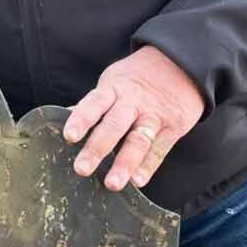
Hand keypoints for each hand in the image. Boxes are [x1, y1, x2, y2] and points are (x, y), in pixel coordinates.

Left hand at [64, 45, 204, 190]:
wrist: (183, 63)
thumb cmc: (139, 77)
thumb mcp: (114, 81)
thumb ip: (94, 103)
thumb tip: (63, 116)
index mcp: (114, 89)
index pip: (95, 103)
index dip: (82, 119)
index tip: (69, 136)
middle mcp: (134, 102)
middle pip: (114, 125)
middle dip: (98, 147)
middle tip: (82, 169)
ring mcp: (155, 114)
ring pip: (138, 140)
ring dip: (125, 163)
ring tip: (112, 184)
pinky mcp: (174, 126)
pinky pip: (160, 149)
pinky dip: (149, 165)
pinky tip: (138, 180)